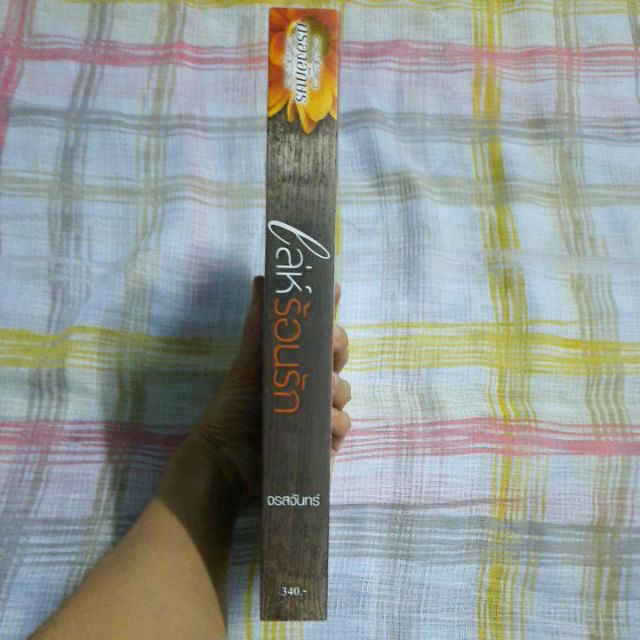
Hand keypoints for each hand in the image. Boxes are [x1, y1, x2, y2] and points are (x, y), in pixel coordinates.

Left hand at [187, 275, 351, 503]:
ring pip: (344, 392)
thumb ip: (258, 325)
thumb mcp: (247, 363)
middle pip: (338, 358)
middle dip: (338, 349)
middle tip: (329, 349)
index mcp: (294, 364)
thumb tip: (261, 279)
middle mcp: (310, 385)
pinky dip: (335, 423)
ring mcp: (320, 413)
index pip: (319, 334)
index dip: (329, 312)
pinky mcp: (326, 441)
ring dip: (336, 390)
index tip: (336, 291)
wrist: (226, 459)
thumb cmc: (234, 409)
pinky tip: (323, 426)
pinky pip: (343, 425)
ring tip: (321, 395)